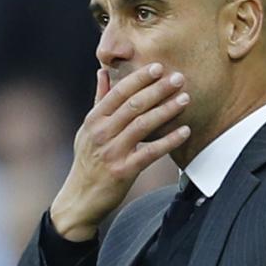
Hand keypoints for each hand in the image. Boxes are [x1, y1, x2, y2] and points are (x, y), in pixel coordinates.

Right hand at [49, 63, 191, 240]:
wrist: (80, 198)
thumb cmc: (87, 162)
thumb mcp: (87, 129)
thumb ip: (99, 100)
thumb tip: (103, 71)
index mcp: (94, 120)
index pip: (118, 92)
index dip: (139, 78)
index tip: (158, 67)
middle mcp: (101, 133)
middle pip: (133, 105)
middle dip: (157, 89)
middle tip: (178, 78)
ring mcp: (112, 152)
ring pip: (143, 125)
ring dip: (166, 110)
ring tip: (185, 99)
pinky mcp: (124, 170)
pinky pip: (150, 152)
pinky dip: (169, 141)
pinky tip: (185, 131)